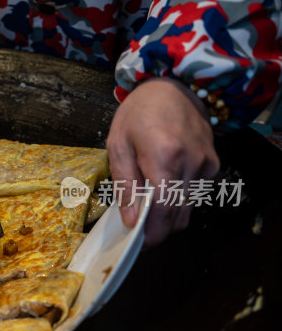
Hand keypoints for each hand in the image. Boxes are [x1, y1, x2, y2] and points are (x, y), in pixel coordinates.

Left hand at [106, 77, 219, 246]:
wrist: (172, 87)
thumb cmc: (138, 114)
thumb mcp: (118, 145)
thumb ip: (124, 184)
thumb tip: (131, 220)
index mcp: (164, 157)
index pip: (162, 208)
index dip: (151, 232)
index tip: (138, 243)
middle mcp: (191, 163)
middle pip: (178, 215)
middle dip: (158, 229)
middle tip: (138, 229)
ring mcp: (205, 164)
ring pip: (188, 208)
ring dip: (168, 216)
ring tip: (147, 205)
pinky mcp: (212, 164)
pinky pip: (195, 194)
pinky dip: (178, 198)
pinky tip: (164, 183)